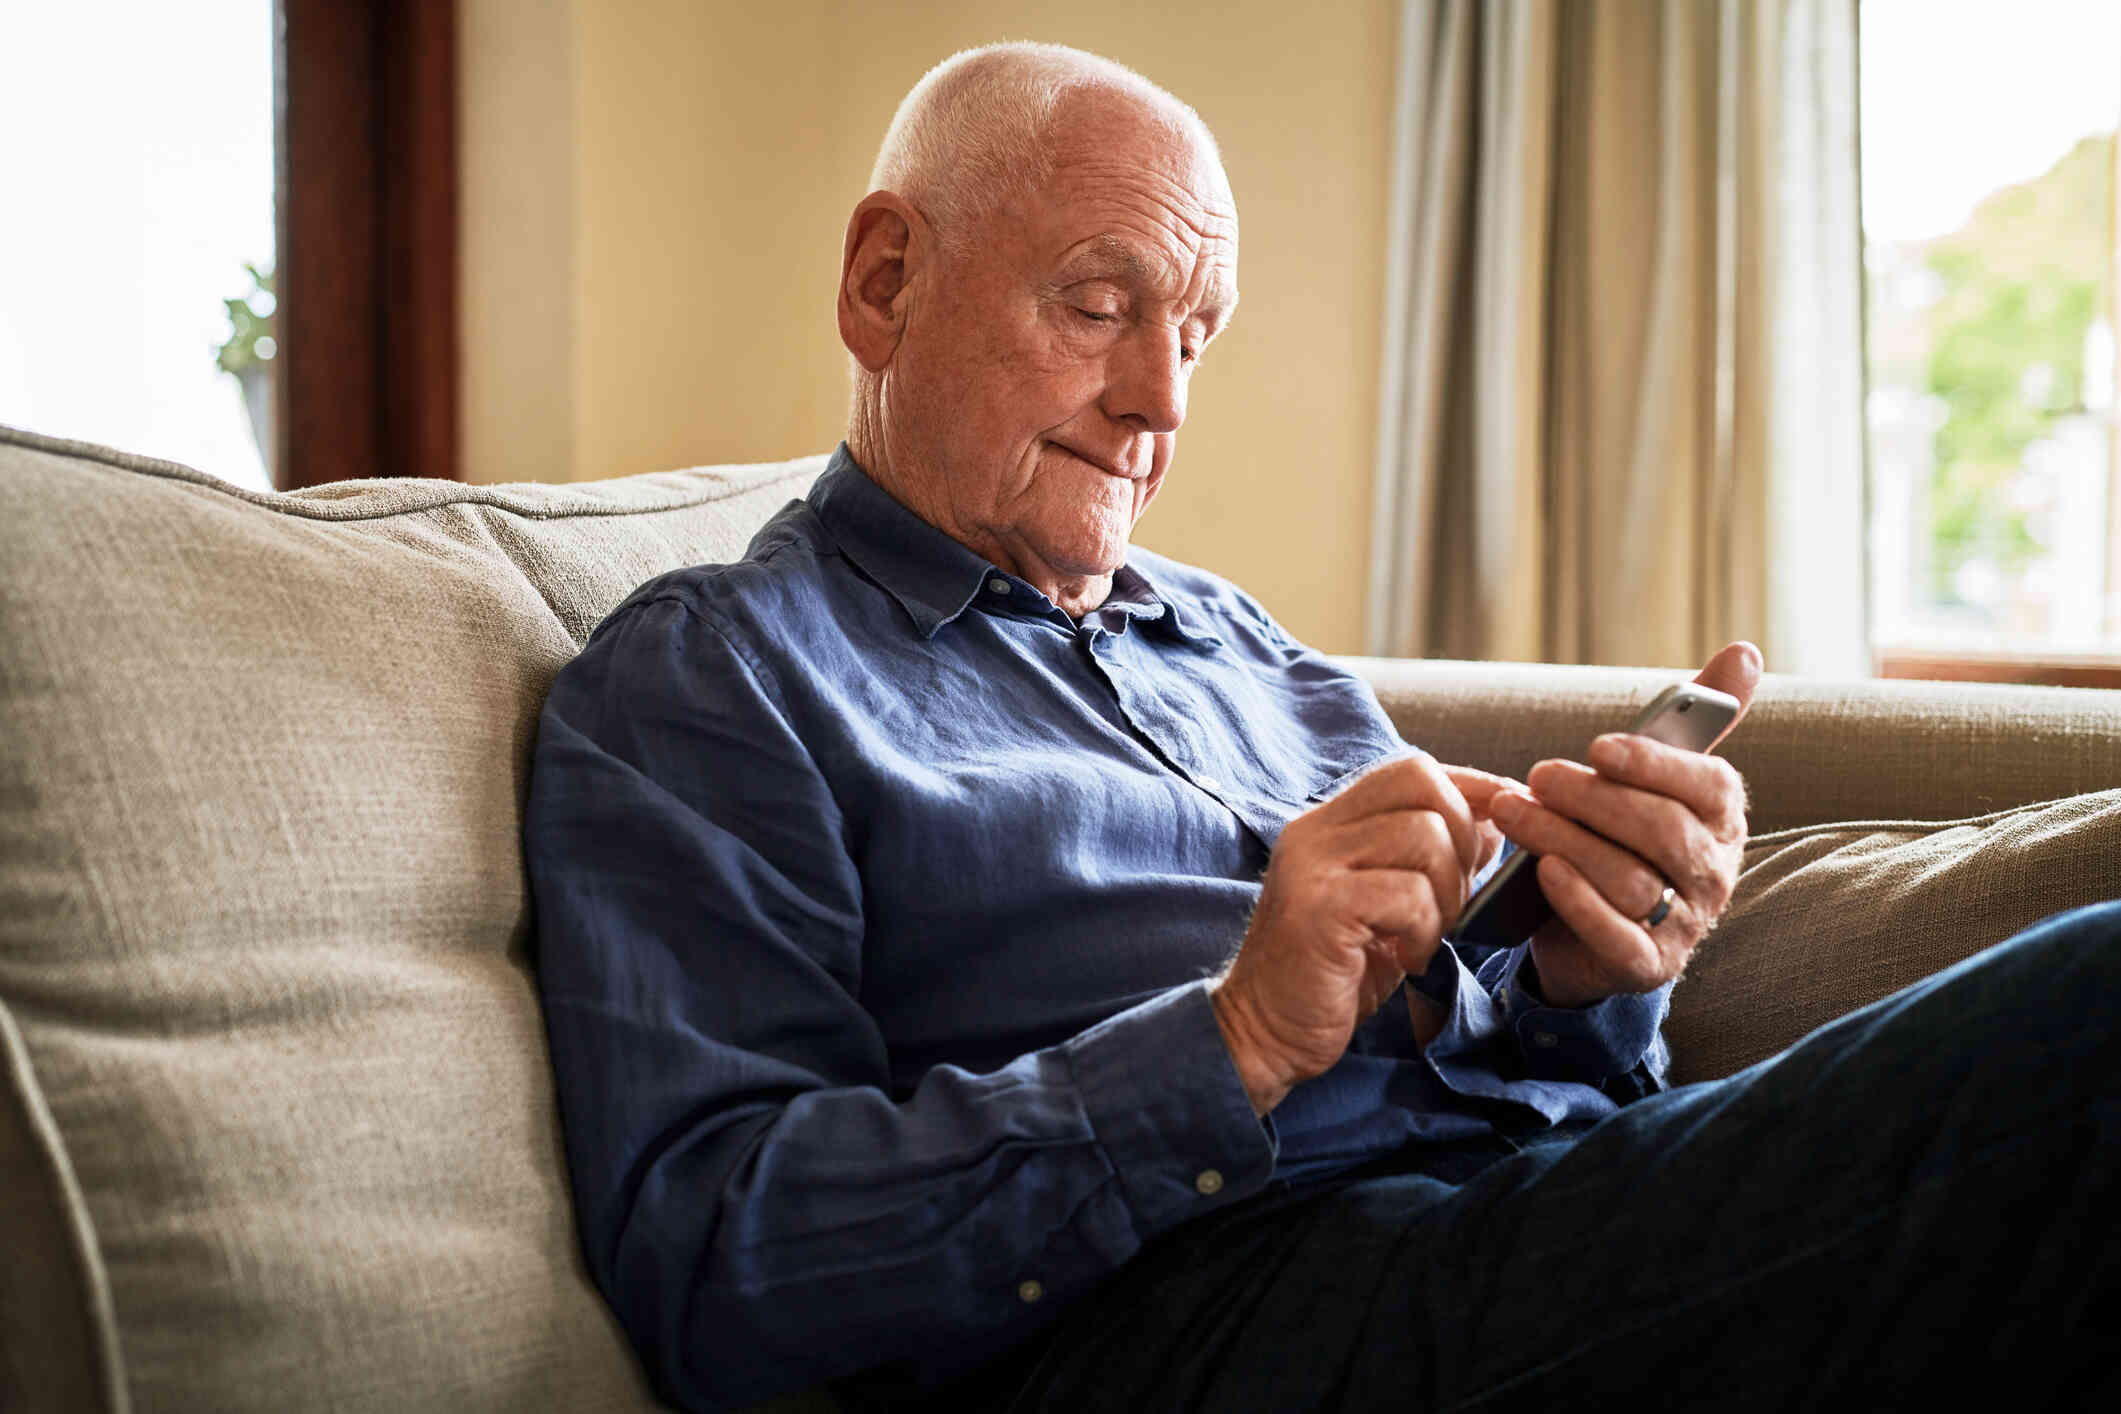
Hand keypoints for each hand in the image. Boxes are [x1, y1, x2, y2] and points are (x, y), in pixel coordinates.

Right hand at [1209, 753, 1504, 1114]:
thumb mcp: (1388, 908)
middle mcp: (1315, 831)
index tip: (1505, 823)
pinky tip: (1408, 959)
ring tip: (1425, 935)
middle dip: (1463, 838)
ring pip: (1424, 835)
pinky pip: (1408, 893)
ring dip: (1447, 892)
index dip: (1471, 788)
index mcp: (1329, 824)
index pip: (1411, 770)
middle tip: (1451, 901)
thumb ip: (1429, 862)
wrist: (1265, 1032)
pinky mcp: (1320, 907)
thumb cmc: (1332, 974)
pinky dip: (1426, 929)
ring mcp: (1313, 865)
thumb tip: (1495, 823)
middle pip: (1422, 783)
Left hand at [1488, 642, 1761, 1008]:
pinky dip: (1578, 901)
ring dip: (1564, 839)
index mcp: (1722, 819)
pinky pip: (1617, 935)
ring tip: (1512, 813)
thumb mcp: (1652, 776)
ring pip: (1630, 878)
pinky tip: (1543, 870)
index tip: (1597, 746)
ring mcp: (1684, 924)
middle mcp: (1715, 873)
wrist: (1587, 926)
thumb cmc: (1621, 834)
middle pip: (1661, 831)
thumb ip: (1695, 717)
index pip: (1708, 786)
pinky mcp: (1647, 966)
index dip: (1654, 764)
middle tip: (1537, 776)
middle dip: (1593, 798)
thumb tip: (1745, 651)